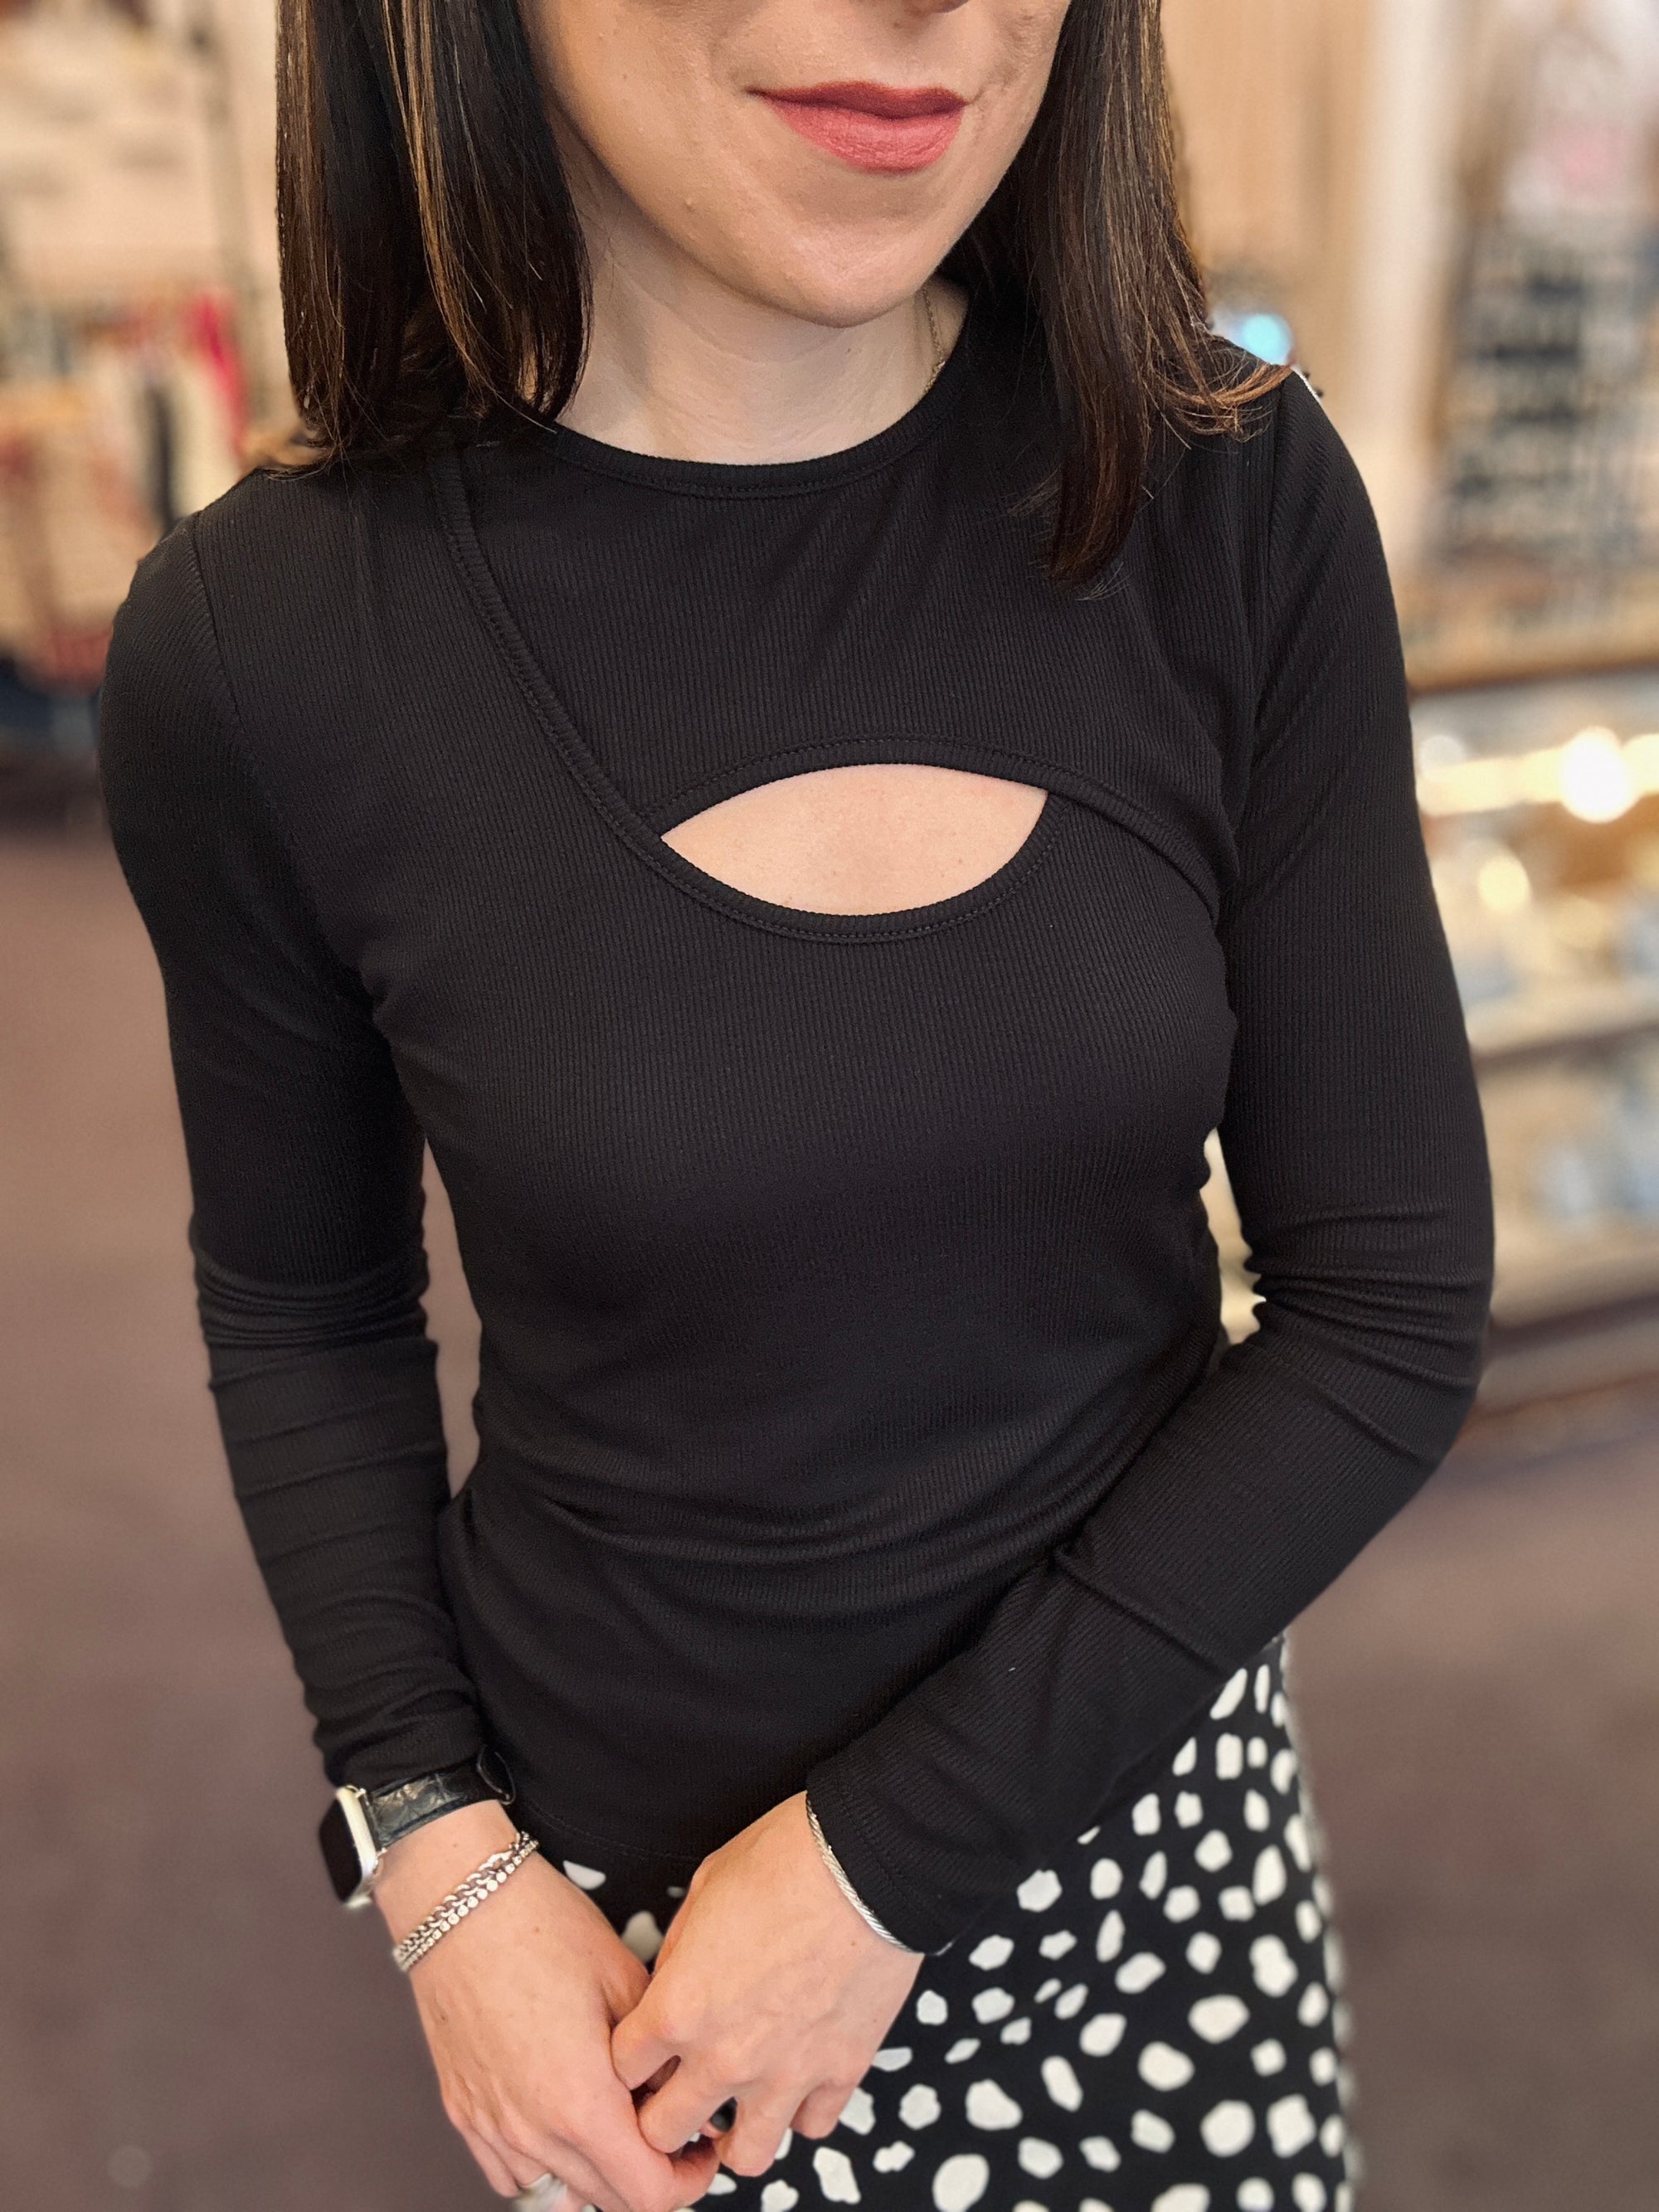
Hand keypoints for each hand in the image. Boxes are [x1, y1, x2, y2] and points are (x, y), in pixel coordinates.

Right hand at [375, 1802, 720, 2210]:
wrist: (461, 1901)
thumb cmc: (543, 1928)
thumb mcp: (626, 1981)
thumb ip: (656, 2055)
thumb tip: (677, 2093)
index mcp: (579, 2102)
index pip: (646, 2194)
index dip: (688, 2179)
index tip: (702, 2149)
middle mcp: (530, 2130)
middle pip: (606, 2200)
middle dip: (651, 2176)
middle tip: (674, 2136)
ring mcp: (491, 2127)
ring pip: (559, 2190)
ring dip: (599, 2172)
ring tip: (620, 2121)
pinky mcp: (464, 2113)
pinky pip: (512, 2173)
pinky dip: (547, 2163)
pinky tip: (566, 2120)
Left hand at [610, 1793, 924, 2176]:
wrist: (864, 1864)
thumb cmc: (782, 1860)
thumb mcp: (704, 1889)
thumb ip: (679, 1953)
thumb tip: (675, 1983)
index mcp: (679, 2008)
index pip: (620, 2071)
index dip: (629, 2057)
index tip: (644, 2047)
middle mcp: (725, 2056)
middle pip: (663, 2133)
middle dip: (663, 2113)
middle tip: (679, 2089)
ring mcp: (786, 2074)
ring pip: (745, 2156)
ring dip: (735, 2133)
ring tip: (739, 2104)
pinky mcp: (841, 2072)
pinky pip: (812, 2125)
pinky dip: (802, 2108)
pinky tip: (799, 2075)